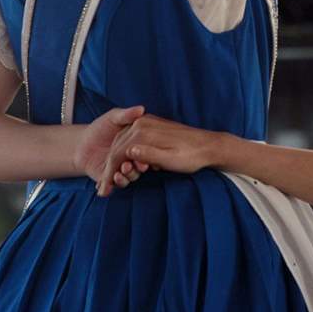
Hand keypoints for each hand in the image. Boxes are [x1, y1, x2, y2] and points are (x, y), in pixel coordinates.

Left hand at [73, 105, 145, 184]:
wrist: (81, 143)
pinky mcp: (110, 179)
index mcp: (137, 144)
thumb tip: (141, 109)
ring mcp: (122, 170)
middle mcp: (132, 158)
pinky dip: (112, 185)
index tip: (145, 156)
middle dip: (138, 168)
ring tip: (119, 172)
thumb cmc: (100, 128)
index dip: (148, 154)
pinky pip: (114, 185)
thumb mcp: (113, 117)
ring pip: (130, 177)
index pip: (147, 150)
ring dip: (127, 176)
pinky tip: (108, 182)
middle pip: (141, 166)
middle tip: (131, 164)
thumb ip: (126, 115)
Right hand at [97, 115, 216, 196]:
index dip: (110, 173)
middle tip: (103, 189)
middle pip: (117, 147)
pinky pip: (130, 139)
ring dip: (115, 162)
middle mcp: (142, 123)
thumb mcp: (171, 160)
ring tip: (110, 181)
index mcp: (144, 131)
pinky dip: (124, 153)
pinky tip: (124, 165)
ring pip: (121, 143)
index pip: (118, 153)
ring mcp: (146, 122)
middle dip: (109, 169)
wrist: (209, 145)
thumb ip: (150, 155)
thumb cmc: (192, 156)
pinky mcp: (151, 125)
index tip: (105, 189)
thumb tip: (129, 152)